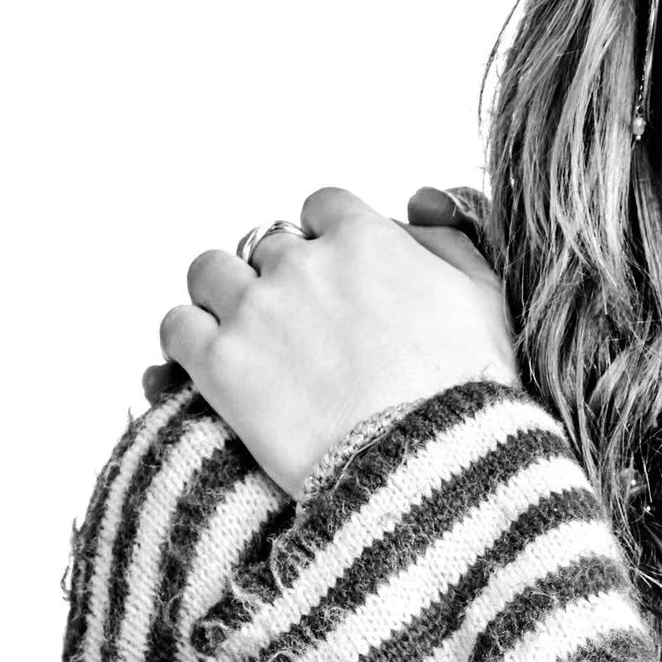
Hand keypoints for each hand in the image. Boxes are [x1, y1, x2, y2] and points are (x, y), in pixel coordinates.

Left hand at [160, 186, 518, 498]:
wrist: (431, 462)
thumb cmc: (468, 384)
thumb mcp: (484, 293)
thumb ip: (448, 234)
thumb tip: (415, 199)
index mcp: (365, 238)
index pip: (320, 207)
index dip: (325, 239)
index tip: (333, 272)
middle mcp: (303, 263)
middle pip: (265, 244)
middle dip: (279, 275)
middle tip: (300, 321)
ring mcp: (256, 310)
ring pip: (210, 272)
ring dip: (224, 296)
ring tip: (248, 336)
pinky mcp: (219, 363)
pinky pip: (176, 326)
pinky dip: (188, 338)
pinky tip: (211, 362)